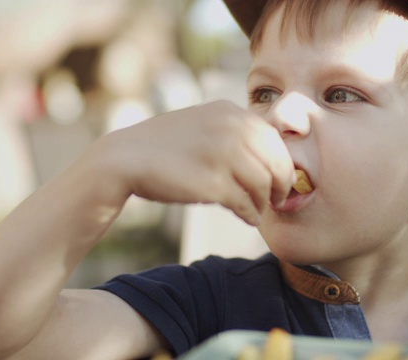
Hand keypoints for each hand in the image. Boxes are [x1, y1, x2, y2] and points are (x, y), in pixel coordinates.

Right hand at [106, 100, 294, 224]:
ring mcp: (222, 155)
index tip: (281, 179)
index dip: (283, 162)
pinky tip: (247, 218)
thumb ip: (233, 132)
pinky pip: (245, 203)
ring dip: (265, 202)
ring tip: (259, 211)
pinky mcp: (212, 183)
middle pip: (275, 161)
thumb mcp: (202, 123)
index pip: (273, 138)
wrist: (125, 159)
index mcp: (229, 111)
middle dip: (282, 184)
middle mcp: (230, 128)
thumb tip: (268, 153)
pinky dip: (251, 214)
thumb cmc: (164, 146)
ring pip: (263, 184)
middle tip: (279, 199)